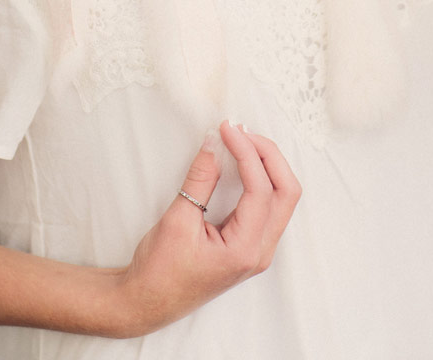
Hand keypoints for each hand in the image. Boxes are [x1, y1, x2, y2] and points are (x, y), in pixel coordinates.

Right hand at [112, 121, 300, 337]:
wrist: (146, 303)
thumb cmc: (159, 271)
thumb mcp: (177, 221)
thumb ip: (200, 180)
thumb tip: (214, 141)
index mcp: (245, 250)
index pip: (261, 189)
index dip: (246, 152)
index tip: (227, 129)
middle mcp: (260, 251)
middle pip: (286, 191)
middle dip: (267, 154)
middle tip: (239, 131)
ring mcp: (258, 249)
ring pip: (282, 197)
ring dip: (267, 164)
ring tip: (240, 140)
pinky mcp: (250, 244)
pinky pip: (269, 204)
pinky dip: (261, 177)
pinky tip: (242, 161)